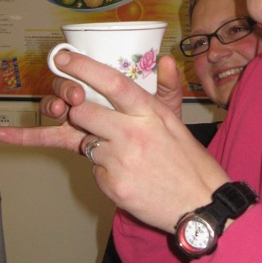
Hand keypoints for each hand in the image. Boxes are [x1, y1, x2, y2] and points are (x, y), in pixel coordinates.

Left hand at [0, 50, 228, 231]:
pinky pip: (94, 170)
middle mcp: (133, 132)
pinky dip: (106, 171)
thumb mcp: (177, 120)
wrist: (199, 204)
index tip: (63, 58)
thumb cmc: (188, 160)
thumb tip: (165, 58)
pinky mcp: (113, 185)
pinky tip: (128, 175)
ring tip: (123, 153)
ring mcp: (121, 160)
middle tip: (86, 115)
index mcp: (149, 112)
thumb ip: (167, 89)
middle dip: (76, 111)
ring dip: (96, 145)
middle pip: (82, 111)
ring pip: (86, 142)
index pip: (112, 82)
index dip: (83, 68)